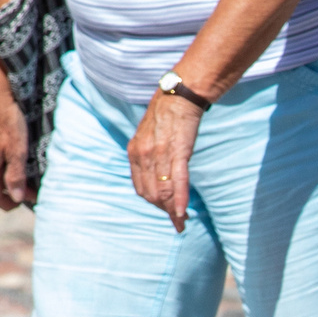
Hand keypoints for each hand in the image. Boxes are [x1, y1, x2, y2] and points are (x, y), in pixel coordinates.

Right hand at [0, 59, 31, 209]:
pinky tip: (11, 148)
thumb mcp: (18, 151)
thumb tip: (18, 199)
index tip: (30, 200)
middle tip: (32, 185)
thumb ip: (16, 177)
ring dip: (4, 172)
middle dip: (10, 189)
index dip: (12, 204)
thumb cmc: (7, 119)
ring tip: (24, 167)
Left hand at [127, 93, 204, 231]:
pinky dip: (179, 200)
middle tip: (178, 222)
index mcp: (134, 151)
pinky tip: (182, 213)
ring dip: (173, 211)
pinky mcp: (178, 152)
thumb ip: (150, 155)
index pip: (142, 188)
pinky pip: (177, 181)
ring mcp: (159, 154)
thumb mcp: (151, 135)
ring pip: (164, 191)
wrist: (180, 93)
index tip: (167, 211)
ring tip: (182, 222)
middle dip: (164, 210)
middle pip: (152, 193)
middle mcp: (143, 155)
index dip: (155, 203)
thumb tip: (157, 173)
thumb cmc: (169, 113)